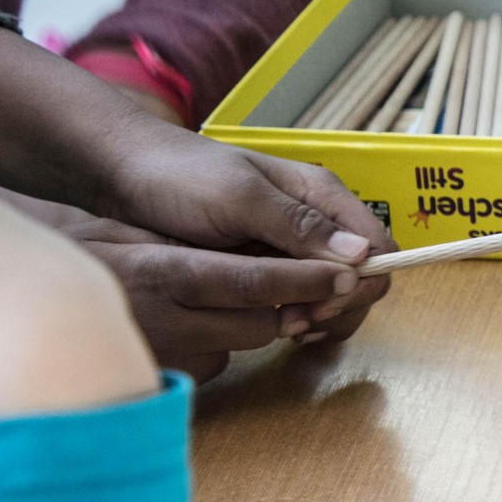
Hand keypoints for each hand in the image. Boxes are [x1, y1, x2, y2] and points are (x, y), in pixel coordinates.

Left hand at [37, 136, 396, 381]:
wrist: (122, 174)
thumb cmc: (178, 177)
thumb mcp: (238, 199)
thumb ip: (298, 226)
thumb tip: (361, 254)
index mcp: (321, 195)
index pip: (379, 247)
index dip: (363, 283)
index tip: (320, 304)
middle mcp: (316, 221)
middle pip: (363, 276)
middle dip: (341, 306)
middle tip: (297, 323)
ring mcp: (292, 245)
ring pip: (334, 291)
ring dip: (320, 315)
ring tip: (284, 327)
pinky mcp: (267, 264)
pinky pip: (302, 297)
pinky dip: (298, 315)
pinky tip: (274, 323)